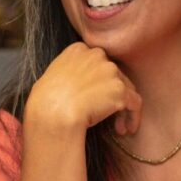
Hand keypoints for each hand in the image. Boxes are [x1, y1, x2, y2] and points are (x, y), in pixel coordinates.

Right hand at [25, 43, 141, 135]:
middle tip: (108, 114)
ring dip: (122, 109)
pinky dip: (132, 117)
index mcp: (78, 50)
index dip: (99, 82)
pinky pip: (134, 103)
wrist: (52, 113)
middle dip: (112, 95)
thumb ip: (68, 72)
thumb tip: (75, 86)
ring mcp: (110, 71)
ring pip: (126, 89)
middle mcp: (96, 55)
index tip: (96, 98)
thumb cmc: (45, 101)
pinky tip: (126, 130)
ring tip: (118, 127)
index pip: (97, 63)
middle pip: (114, 74)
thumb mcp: (52, 76)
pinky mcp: (120, 89)